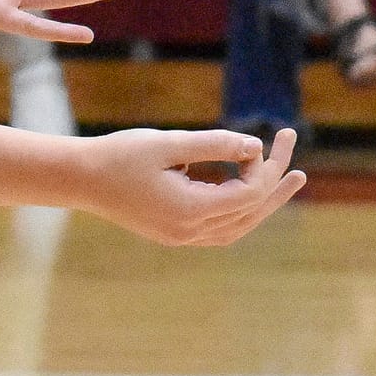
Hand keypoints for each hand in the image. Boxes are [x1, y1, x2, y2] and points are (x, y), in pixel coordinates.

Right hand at [77, 126, 304, 245]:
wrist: (78, 179)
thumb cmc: (118, 155)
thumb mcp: (168, 143)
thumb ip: (213, 144)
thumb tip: (254, 146)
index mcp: (189, 211)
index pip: (247, 194)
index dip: (262, 167)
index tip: (261, 139)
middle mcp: (189, 231)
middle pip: (249, 213)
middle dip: (274, 187)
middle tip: (297, 165)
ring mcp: (180, 236)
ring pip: (237, 226)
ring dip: (262, 203)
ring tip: (284, 180)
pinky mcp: (172, 233)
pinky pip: (219, 228)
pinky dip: (238, 210)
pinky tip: (241, 189)